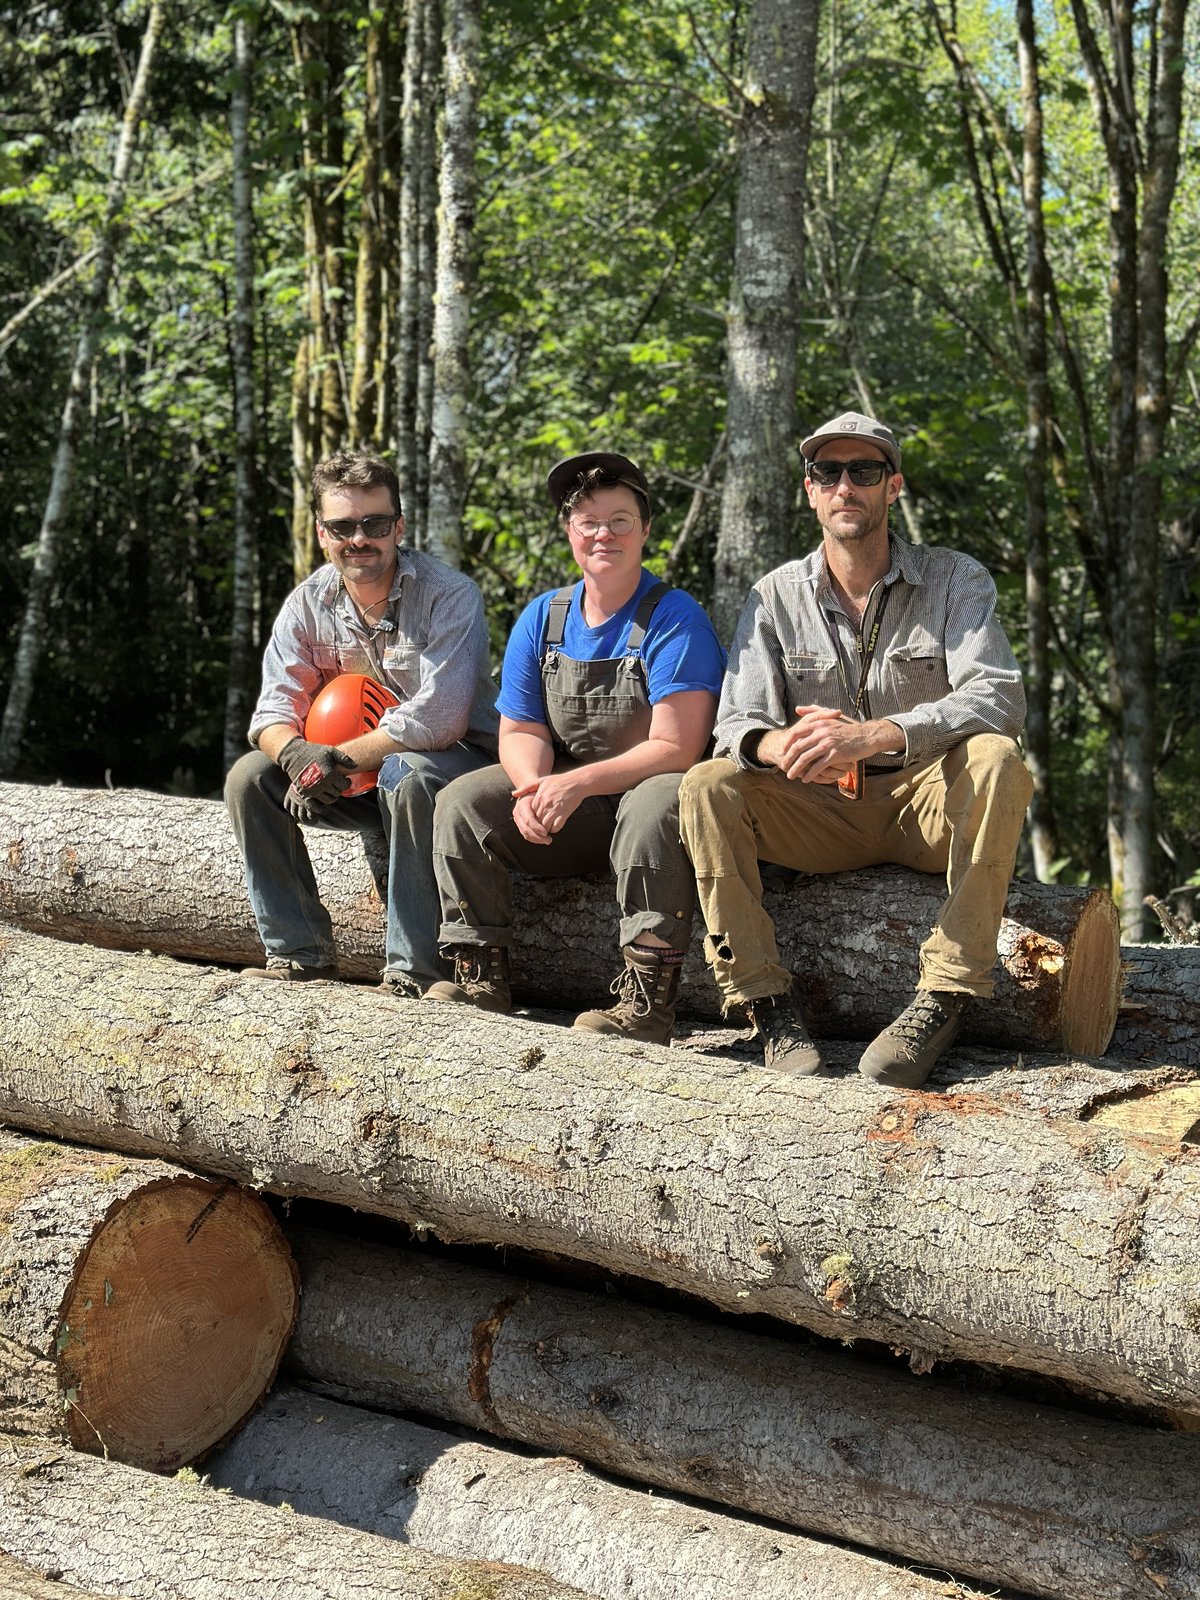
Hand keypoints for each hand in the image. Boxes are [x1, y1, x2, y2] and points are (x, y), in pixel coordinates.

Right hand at [278, 737, 353, 812]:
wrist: (294, 755)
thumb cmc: (314, 751)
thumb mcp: (330, 751)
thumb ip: (343, 758)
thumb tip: (355, 765)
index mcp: (329, 774)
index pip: (344, 786)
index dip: (347, 783)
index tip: (345, 779)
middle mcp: (321, 784)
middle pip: (337, 793)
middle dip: (339, 788)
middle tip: (336, 783)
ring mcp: (312, 790)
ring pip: (328, 800)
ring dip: (331, 796)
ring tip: (329, 788)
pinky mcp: (304, 793)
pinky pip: (316, 804)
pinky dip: (321, 801)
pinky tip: (321, 794)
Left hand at [511, 771, 587, 837]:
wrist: (577, 782)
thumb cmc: (559, 781)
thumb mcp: (541, 780)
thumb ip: (526, 787)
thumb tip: (514, 794)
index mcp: (538, 797)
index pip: (529, 813)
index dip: (530, 818)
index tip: (532, 819)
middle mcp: (545, 805)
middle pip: (535, 822)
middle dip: (536, 827)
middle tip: (538, 829)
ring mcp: (555, 810)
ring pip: (544, 827)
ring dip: (544, 830)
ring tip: (545, 830)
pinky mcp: (564, 814)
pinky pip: (555, 827)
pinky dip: (554, 829)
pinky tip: (554, 826)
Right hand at [511, 792, 552, 845]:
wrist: (534, 792)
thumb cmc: (538, 790)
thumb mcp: (536, 787)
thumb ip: (527, 787)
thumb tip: (514, 793)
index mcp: (521, 805)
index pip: (528, 819)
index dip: (536, 827)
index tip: (546, 832)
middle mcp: (518, 814)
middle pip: (526, 829)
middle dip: (537, 836)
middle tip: (548, 840)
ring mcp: (519, 820)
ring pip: (525, 833)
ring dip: (536, 839)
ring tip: (548, 841)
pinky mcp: (522, 825)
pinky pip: (527, 835)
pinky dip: (535, 839)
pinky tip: (543, 840)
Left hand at [761, 708, 891, 783]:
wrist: (867, 736)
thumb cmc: (848, 728)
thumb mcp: (830, 716)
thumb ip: (813, 711)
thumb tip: (797, 709)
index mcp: (818, 723)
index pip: (795, 733)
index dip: (786, 744)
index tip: (782, 752)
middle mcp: (821, 732)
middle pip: (798, 747)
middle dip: (788, 759)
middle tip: (783, 767)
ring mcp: (828, 744)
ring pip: (805, 759)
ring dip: (796, 769)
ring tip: (791, 776)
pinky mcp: (835, 755)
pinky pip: (818, 767)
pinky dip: (810, 774)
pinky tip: (806, 780)